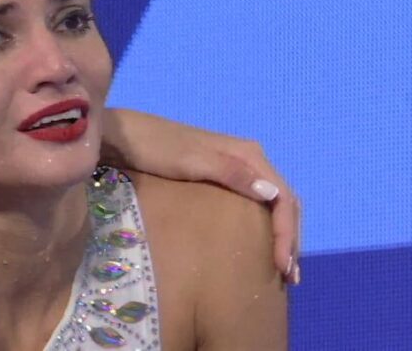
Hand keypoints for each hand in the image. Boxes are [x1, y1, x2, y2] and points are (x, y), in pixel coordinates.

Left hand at [101, 109, 300, 283]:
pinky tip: (259, 246)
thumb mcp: (191, 161)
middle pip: (283, 202)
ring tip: (281, 268)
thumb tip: (272, 193)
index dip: (286, 233)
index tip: (282, 265)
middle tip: (289, 276)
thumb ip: (232, 174)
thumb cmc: (154, 148)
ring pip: (272, 204)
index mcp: (249, 154)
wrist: (122, 136)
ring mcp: (235, 168)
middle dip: (289, 238)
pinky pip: (253, 204)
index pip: (284, 197)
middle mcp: (248, 159)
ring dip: (280, 234)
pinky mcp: (220, 177)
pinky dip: (263, 227)